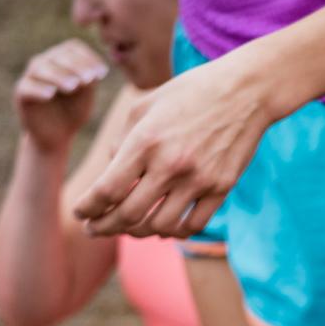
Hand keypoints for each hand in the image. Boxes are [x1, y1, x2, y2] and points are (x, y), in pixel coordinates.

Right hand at [13, 40, 107, 153]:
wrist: (57, 135)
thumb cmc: (73, 111)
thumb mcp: (86, 96)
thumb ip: (89, 82)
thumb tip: (93, 69)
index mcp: (62, 60)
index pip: (72, 48)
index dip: (88, 57)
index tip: (102, 73)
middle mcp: (44, 63)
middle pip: (57, 55)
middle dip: (75, 66)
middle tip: (89, 79)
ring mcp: (30, 77)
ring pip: (40, 68)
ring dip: (58, 75)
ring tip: (73, 86)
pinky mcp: (21, 94)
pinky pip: (27, 87)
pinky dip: (39, 89)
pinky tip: (50, 94)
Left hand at [72, 52, 274, 237]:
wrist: (244, 93)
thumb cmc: (188, 94)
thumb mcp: (144, 106)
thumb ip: (121, 142)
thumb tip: (111, 175)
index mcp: (145, 141)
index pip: (107, 189)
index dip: (88, 208)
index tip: (80, 212)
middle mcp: (170, 165)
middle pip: (129, 215)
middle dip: (105, 226)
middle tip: (95, 228)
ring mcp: (198, 180)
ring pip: (160, 226)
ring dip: (139, 232)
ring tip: (130, 228)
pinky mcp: (221, 188)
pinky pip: (193, 225)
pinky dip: (175, 232)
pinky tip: (165, 226)